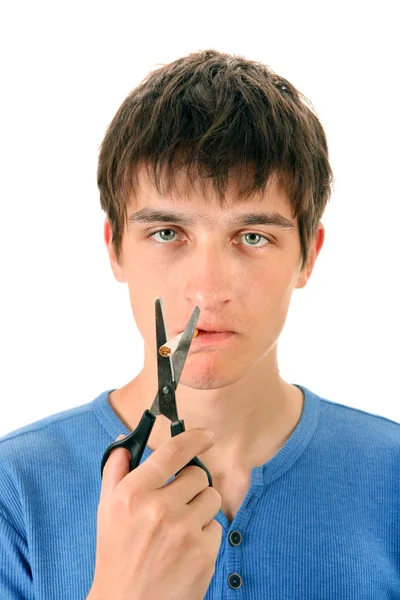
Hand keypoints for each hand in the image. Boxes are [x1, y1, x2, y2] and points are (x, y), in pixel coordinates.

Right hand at [89, 428, 221, 599]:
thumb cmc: (117, 554)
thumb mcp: (107, 509)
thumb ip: (116, 470)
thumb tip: (125, 440)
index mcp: (133, 493)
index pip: (173, 451)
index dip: (195, 437)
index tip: (206, 435)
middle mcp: (159, 509)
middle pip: (198, 474)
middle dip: (191, 483)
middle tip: (177, 500)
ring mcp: (184, 532)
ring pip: (211, 497)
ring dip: (200, 507)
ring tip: (180, 527)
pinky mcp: (204, 553)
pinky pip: (216, 526)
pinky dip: (204, 534)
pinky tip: (185, 548)